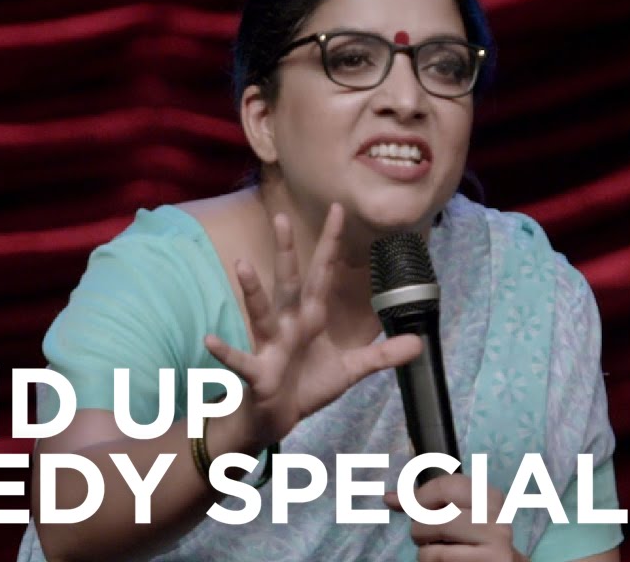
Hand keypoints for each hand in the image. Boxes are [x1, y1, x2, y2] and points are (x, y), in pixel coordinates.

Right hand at [203, 202, 422, 444]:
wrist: (276, 419)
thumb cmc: (306, 386)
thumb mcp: (350, 370)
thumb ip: (381, 354)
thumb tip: (419, 344)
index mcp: (311, 317)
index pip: (323, 273)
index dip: (331, 244)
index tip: (338, 210)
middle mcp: (289, 324)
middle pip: (289, 281)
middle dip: (286, 251)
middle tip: (282, 217)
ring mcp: (271, 345)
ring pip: (262, 312)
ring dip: (253, 290)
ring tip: (242, 265)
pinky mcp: (258, 371)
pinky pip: (241, 360)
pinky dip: (226, 351)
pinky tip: (211, 340)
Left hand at [384, 474, 526, 561]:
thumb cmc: (475, 540)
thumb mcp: (461, 515)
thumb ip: (429, 502)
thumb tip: (389, 497)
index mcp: (491, 498)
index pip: (446, 485)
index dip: (418, 496)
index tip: (406, 505)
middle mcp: (497, 518)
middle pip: (434, 516)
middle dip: (419, 528)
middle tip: (424, 535)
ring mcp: (497, 544)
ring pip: (433, 544)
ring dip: (425, 550)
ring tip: (436, 551)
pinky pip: (438, 559)